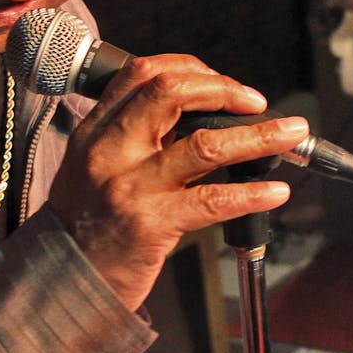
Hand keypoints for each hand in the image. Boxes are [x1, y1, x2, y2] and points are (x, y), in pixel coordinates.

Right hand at [46, 54, 304, 310]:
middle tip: (256, 101)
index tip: (221, 81)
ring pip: (205, 145)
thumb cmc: (86, 228)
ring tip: (292, 135)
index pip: (142, 73)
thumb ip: (132, 139)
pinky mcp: (149, 225)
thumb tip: (200, 116)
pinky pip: (212, 201)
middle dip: (224, 88)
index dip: (189, 67)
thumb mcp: (93, 168)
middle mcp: (109, 151)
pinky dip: (251, 193)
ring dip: (259, 137)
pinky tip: (275, 192)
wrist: (61, 285)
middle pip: (171, 92)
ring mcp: (129, 187)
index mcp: (95, 131)